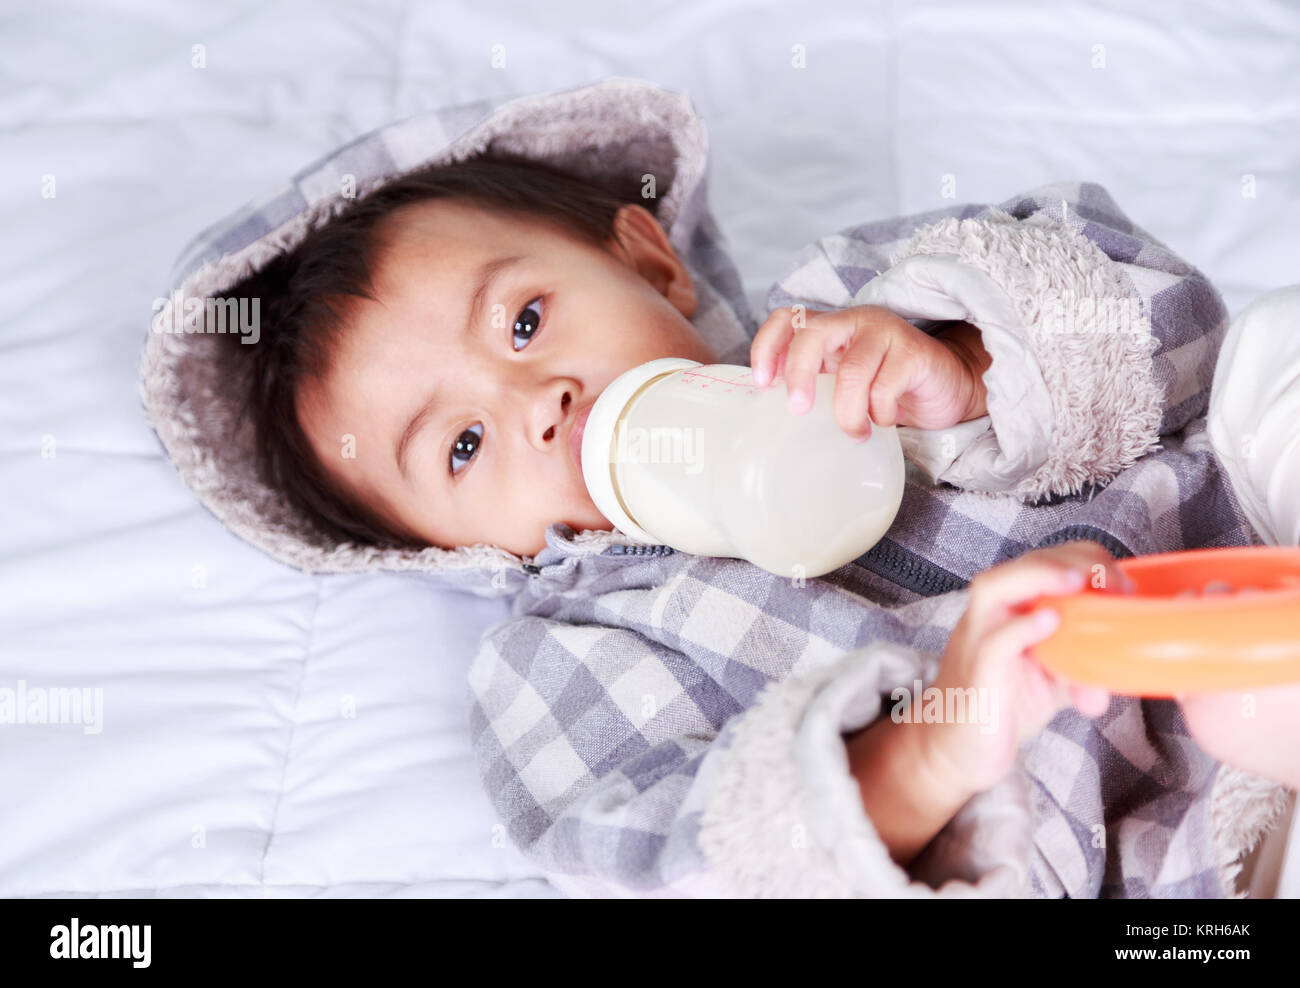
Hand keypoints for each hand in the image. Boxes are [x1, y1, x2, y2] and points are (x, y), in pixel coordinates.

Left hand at [749, 304, 986, 441]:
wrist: (946, 387)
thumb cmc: (887, 388)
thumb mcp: (843, 384)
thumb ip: (815, 385)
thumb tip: (772, 411)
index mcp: (830, 327)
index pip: (787, 318)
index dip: (767, 346)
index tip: (761, 383)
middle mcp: (854, 321)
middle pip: (813, 333)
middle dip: (798, 373)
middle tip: (798, 409)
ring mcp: (886, 332)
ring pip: (852, 370)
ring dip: (847, 411)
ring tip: (854, 432)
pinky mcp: (914, 352)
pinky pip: (885, 388)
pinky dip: (880, 414)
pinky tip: (885, 420)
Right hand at [921, 541, 1131, 795]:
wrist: (954, 750)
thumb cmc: (1001, 705)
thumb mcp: (1053, 680)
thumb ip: (1086, 666)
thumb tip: (1123, 670)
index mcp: (1009, 608)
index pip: (1044, 561)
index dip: (1087, 560)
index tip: (1124, 585)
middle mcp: (989, 615)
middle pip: (1022, 564)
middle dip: (1071, 561)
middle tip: (1112, 582)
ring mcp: (977, 640)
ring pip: (994, 588)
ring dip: (1039, 576)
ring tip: (1077, 581)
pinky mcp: (977, 675)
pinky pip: (994, 642)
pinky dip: (1022, 627)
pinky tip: (1050, 621)